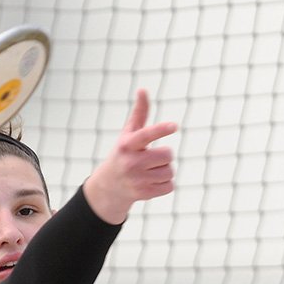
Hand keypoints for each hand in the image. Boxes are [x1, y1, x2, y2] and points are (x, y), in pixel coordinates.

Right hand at [83, 88, 176, 223]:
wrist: (109, 187)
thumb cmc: (123, 154)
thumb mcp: (128, 134)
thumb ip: (139, 113)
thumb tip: (142, 89)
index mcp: (127, 145)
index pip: (147, 135)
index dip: (161, 130)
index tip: (174, 126)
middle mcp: (130, 163)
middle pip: (167, 155)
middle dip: (165, 155)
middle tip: (153, 158)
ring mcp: (136, 180)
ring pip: (170, 172)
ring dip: (165, 170)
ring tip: (150, 171)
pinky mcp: (143, 194)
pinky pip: (169, 186)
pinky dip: (165, 184)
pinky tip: (152, 183)